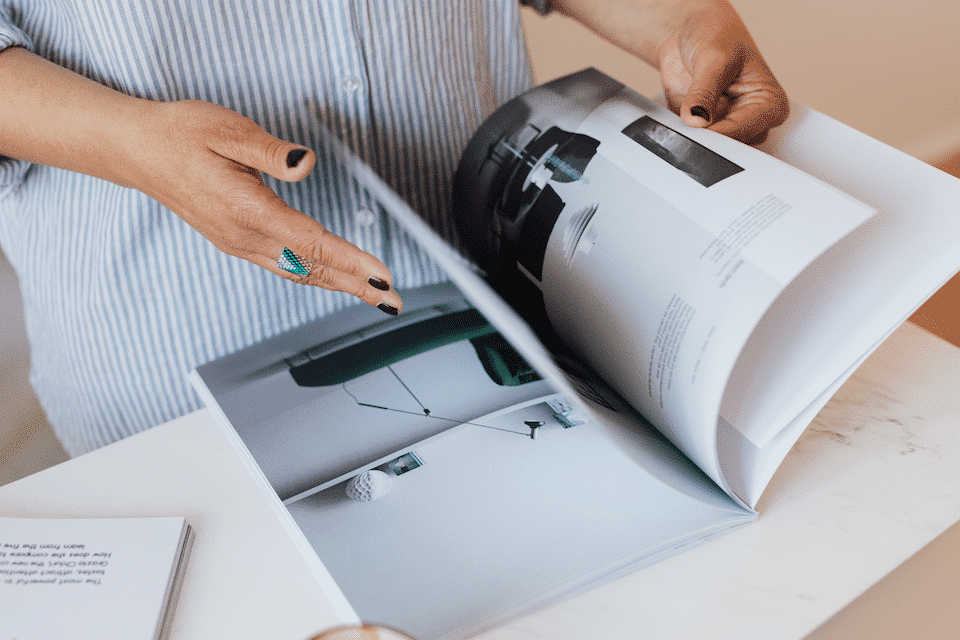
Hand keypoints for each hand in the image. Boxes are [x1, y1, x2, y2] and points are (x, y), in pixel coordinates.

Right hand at [0, 47, 401, 313]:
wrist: (139, 152)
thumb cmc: (182, 134)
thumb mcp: (228, 130)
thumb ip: (270, 151)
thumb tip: (305, 162)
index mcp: (246, 209)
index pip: (311, 242)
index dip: (350, 260)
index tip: (381, 276)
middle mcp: (243, 236)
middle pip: (311, 267)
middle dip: (356, 285)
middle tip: (392, 301)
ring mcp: (239, 244)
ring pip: (298, 272)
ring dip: (339, 285)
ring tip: (373, 297)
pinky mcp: (236, 242)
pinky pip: (284, 267)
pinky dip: (314, 276)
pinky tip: (332, 279)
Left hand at [552, 0, 788, 144]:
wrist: (692, 31)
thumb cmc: (717, 35)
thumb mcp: (713, 58)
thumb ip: (704, 92)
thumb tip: (697, 120)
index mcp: (768, 103)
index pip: (744, 131)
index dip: (718, 134)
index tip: (697, 132)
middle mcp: (751, 120)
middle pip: (730, 147)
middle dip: (706, 141)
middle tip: (686, 131)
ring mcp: (727, 126)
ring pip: (710, 150)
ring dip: (692, 141)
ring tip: (680, 123)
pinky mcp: (704, 130)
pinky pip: (691, 144)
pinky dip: (680, 138)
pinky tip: (673, 127)